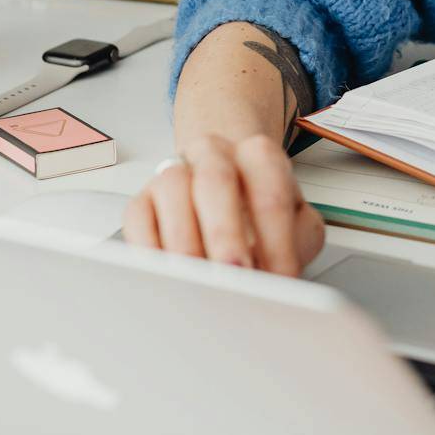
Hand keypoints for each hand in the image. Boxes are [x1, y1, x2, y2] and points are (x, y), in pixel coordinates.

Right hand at [123, 133, 325, 275]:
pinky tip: (164, 273)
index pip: (271, 192)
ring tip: (198, 280)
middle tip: (235, 273)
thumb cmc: (261, 212)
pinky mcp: (143, 198)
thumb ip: (297, 243)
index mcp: (259, 155)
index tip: (280, 278)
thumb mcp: (296, 223)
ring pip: (172, 188)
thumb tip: (281, 276)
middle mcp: (215, 154)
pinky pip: (138, 216)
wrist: (227, 188)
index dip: (277, 239)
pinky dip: (148, 246)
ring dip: (185, 238)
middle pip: (217, 181)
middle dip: (225, 232)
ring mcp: (175, 171)